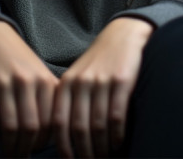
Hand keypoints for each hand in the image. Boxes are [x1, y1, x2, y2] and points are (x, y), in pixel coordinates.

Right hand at [0, 20, 58, 156]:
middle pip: (29, 127)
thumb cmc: (21, 61)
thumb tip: (55, 134)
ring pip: (9, 126)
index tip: (36, 150)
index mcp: (44, 80)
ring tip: (7, 155)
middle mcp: (26, 81)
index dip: (42, 142)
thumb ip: (51, 99)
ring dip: (8, 147)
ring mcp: (4, 82)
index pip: (49, 122)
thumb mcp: (41, 74)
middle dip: (24, 150)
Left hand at [53, 17, 153, 157]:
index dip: (63, 146)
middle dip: (85, 151)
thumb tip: (66, 138)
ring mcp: (101, 81)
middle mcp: (81, 83)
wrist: (123, 35)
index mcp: (66, 84)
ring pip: (98, 125)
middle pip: (78, 128)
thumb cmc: (99, 62)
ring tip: (106, 156)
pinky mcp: (121, 81)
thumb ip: (69, 102)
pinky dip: (117, 134)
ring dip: (102, 147)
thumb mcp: (77, 77)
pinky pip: (117, 115)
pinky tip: (119, 142)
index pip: (59, 123)